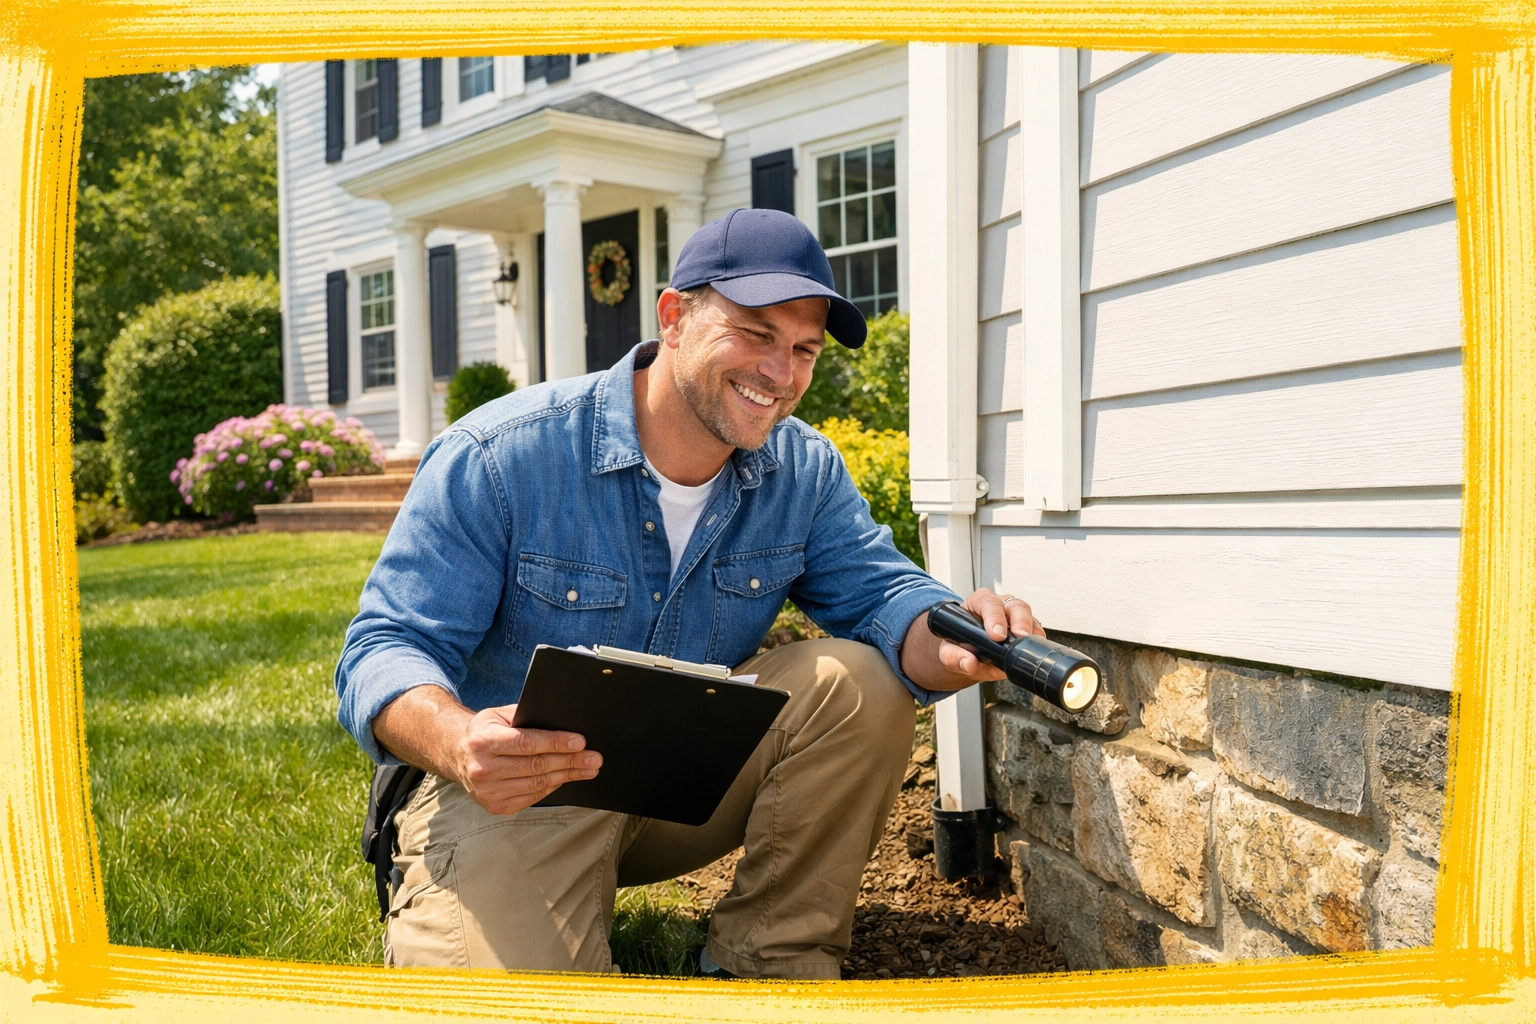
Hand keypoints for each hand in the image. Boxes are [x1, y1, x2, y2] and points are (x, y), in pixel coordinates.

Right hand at [452, 705, 602, 816]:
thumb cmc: (484, 731)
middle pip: (536, 765)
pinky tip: (565, 778)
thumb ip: (525, 717)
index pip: (526, 743)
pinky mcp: (494, 806)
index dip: (556, 742)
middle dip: (570, 761)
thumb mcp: (498, 715)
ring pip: (537, 783)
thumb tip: (561, 722)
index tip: (580, 742)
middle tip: (593, 757)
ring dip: (566, 776)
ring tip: (587, 769)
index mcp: (482, 741)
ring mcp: (487, 791)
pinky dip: (551, 787)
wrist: (456, 754)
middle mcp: (482, 768)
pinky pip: (532, 797)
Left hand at [933, 587, 1043, 681]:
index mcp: (979, 603)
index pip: (989, 603)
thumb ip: (953, 657)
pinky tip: (1033, 649)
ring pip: (1029, 616)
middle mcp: (1000, 606)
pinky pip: (1036, 630)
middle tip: (1019, 636)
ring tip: (1028, 644)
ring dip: (1031, 630)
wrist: (969, 655)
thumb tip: (969, 663)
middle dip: (1019, 620)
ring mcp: (1015, 616)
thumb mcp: (948, 651)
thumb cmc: (959, 644)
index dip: (994, 617)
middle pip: (1015, 605)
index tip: (996, 635)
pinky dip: (1037, 639)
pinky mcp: (1026, 629)